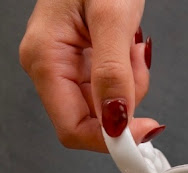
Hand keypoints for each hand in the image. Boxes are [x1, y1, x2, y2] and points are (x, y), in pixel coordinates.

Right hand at [19, 0, 162, 151]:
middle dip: (124, 101)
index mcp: (44, 59)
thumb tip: (115, 123)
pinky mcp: (82, 61)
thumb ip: (113, 73)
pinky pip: (111, 85)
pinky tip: (128, 43)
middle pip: (92, 119)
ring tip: (131, 42)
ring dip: (130, 81)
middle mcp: (49, 67)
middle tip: (136, 60)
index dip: (108, 139)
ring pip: (106, 104)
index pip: (71, 128)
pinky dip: (128, 71)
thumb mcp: (112, 17)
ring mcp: (65, 65)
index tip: (142, 137)